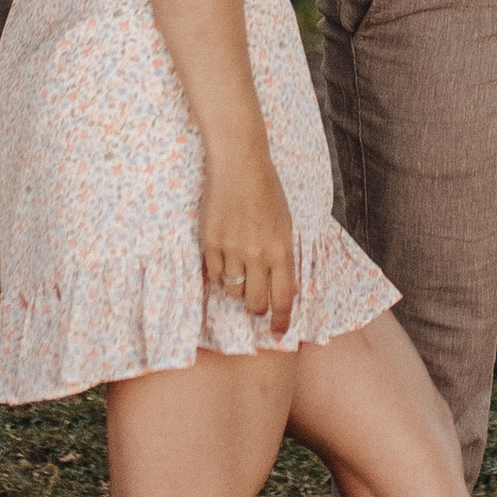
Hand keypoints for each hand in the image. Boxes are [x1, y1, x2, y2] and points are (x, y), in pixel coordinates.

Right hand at [199, 139, 299, 338]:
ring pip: (233, 290)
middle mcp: (257, 254)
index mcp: (281, 249)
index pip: (283, 298)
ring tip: (240, 270)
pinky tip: (223, 260)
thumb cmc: (267, 191)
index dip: (281, 320)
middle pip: (255, 303)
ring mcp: (232, 249)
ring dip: (237, 288)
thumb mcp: (285, 224)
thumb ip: (282, 256)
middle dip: (256, 309)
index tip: (278, 332)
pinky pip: (213, 274)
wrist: (240, 165)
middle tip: (255, 305)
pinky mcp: (210, 243)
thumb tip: (282, 286)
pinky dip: (218, 273)